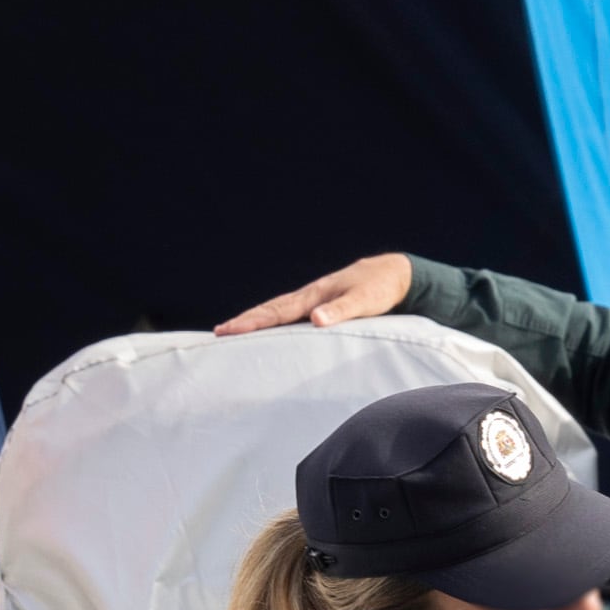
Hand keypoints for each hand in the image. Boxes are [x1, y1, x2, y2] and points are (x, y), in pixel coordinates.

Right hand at [215, 253, 415, 334]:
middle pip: (269, 311)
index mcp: (314, 296)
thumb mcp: (364, 300)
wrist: (391, 275)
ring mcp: (311, 301)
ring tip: (231, 332)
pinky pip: (288, 316)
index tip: (229, 330)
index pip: (276, 312)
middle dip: (244, 322)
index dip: (252, 322)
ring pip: (276, 312)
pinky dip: (271, 323)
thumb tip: (316, 320)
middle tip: (218, 334)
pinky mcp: (318, 307)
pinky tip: (264, 331)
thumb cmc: (379, 288)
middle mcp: (308, 298)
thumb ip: (342, 310)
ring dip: (253, 322)